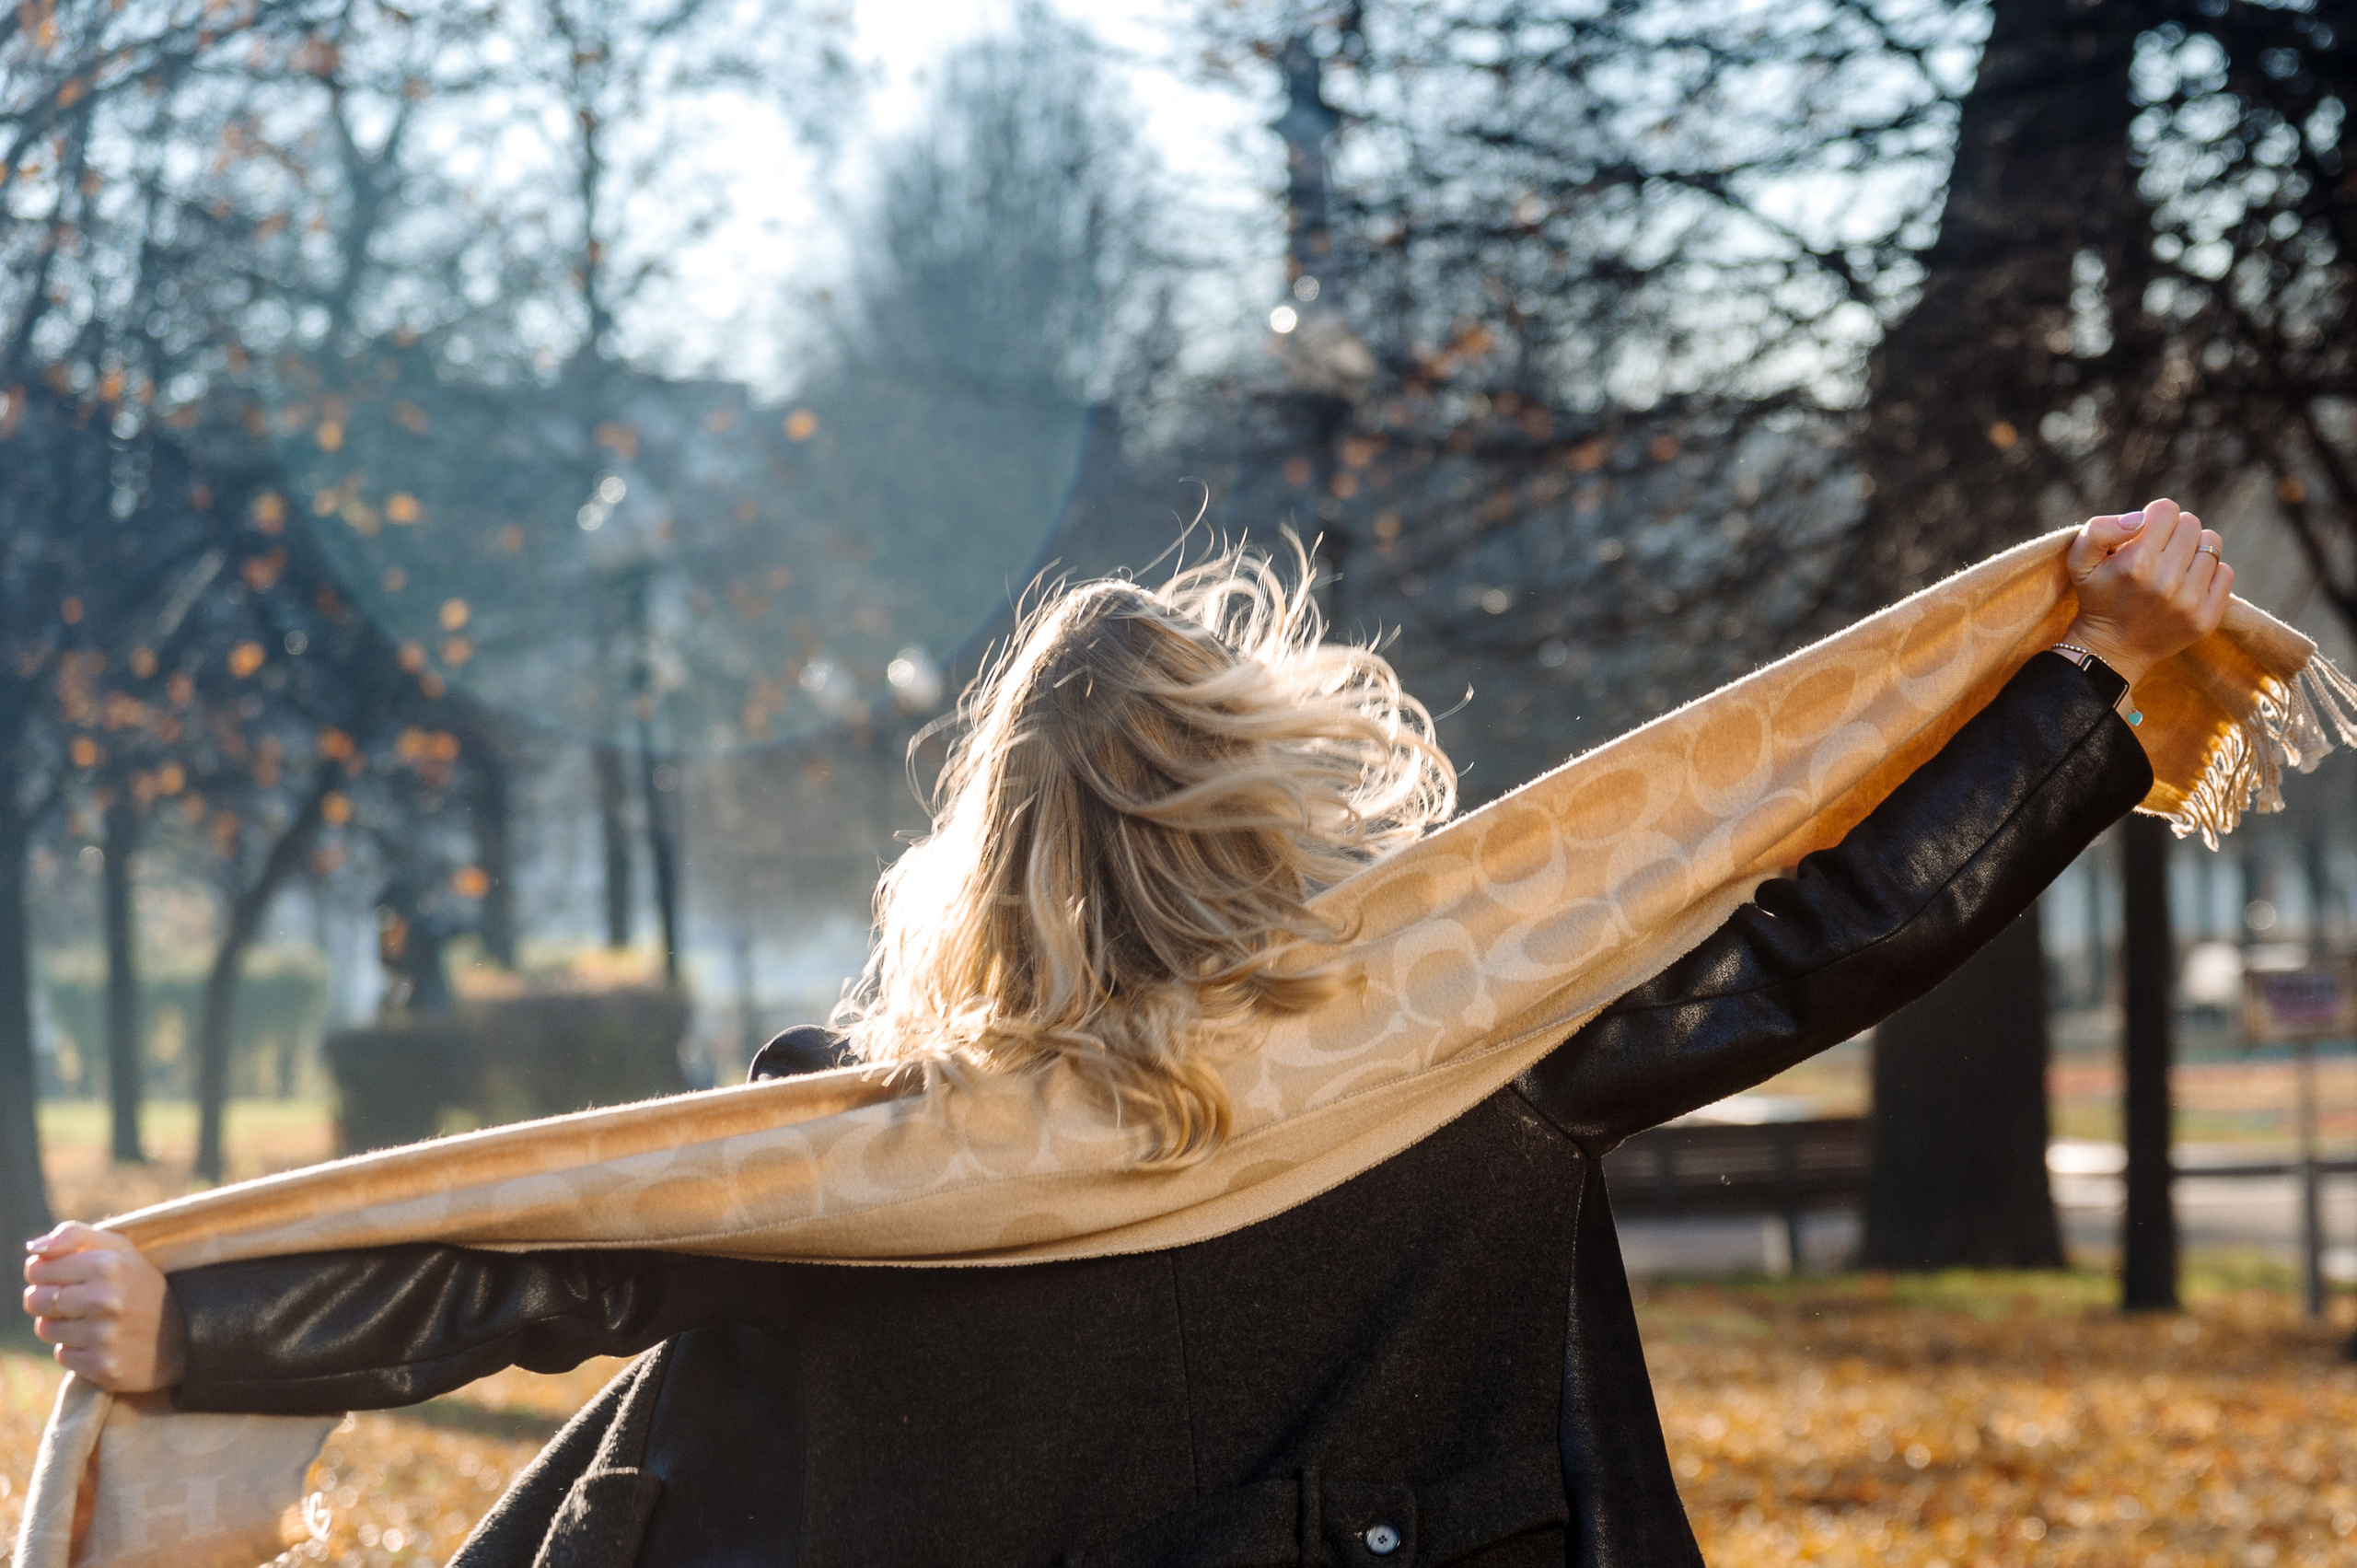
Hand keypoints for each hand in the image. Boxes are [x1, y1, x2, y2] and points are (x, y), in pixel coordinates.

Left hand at [22, 1221, 185, 1391]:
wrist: (185, 1337)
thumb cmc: (142, 1287)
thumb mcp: (120, 1250)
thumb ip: (75, 1235)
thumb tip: (34, 1248)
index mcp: (108, 1265)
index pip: (37, 1269)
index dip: (43, 1272)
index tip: (63, 1277)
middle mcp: (105, 1300)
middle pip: (35, 1300)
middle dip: (48, 1299)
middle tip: (74, 1300)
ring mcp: (103, 1336)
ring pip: (45, 1329)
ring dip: (61, 1325)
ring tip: (91, 1321)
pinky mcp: (103, 1366)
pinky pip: (62, 1356)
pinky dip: (76, 1350)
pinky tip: (101, 1342)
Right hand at [2060, 497, 2232, 688]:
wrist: (2111, 650)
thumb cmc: (2097, 597)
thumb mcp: (2079, 561)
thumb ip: (2099, 529)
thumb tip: (2139, 518)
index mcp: (2136, 562)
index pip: (2167, 509)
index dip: (2154, 518)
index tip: (2144, 536)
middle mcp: (2166, 581)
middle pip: (2191, 523)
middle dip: (2174, 532)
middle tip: (2159, 552)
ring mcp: (2190, 601)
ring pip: (2211, 544)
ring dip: (2193, 550)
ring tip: (2174, 567)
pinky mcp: (2207, 617)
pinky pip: (2225, 572)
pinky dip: (2210, 573)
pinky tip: (2188, 584)